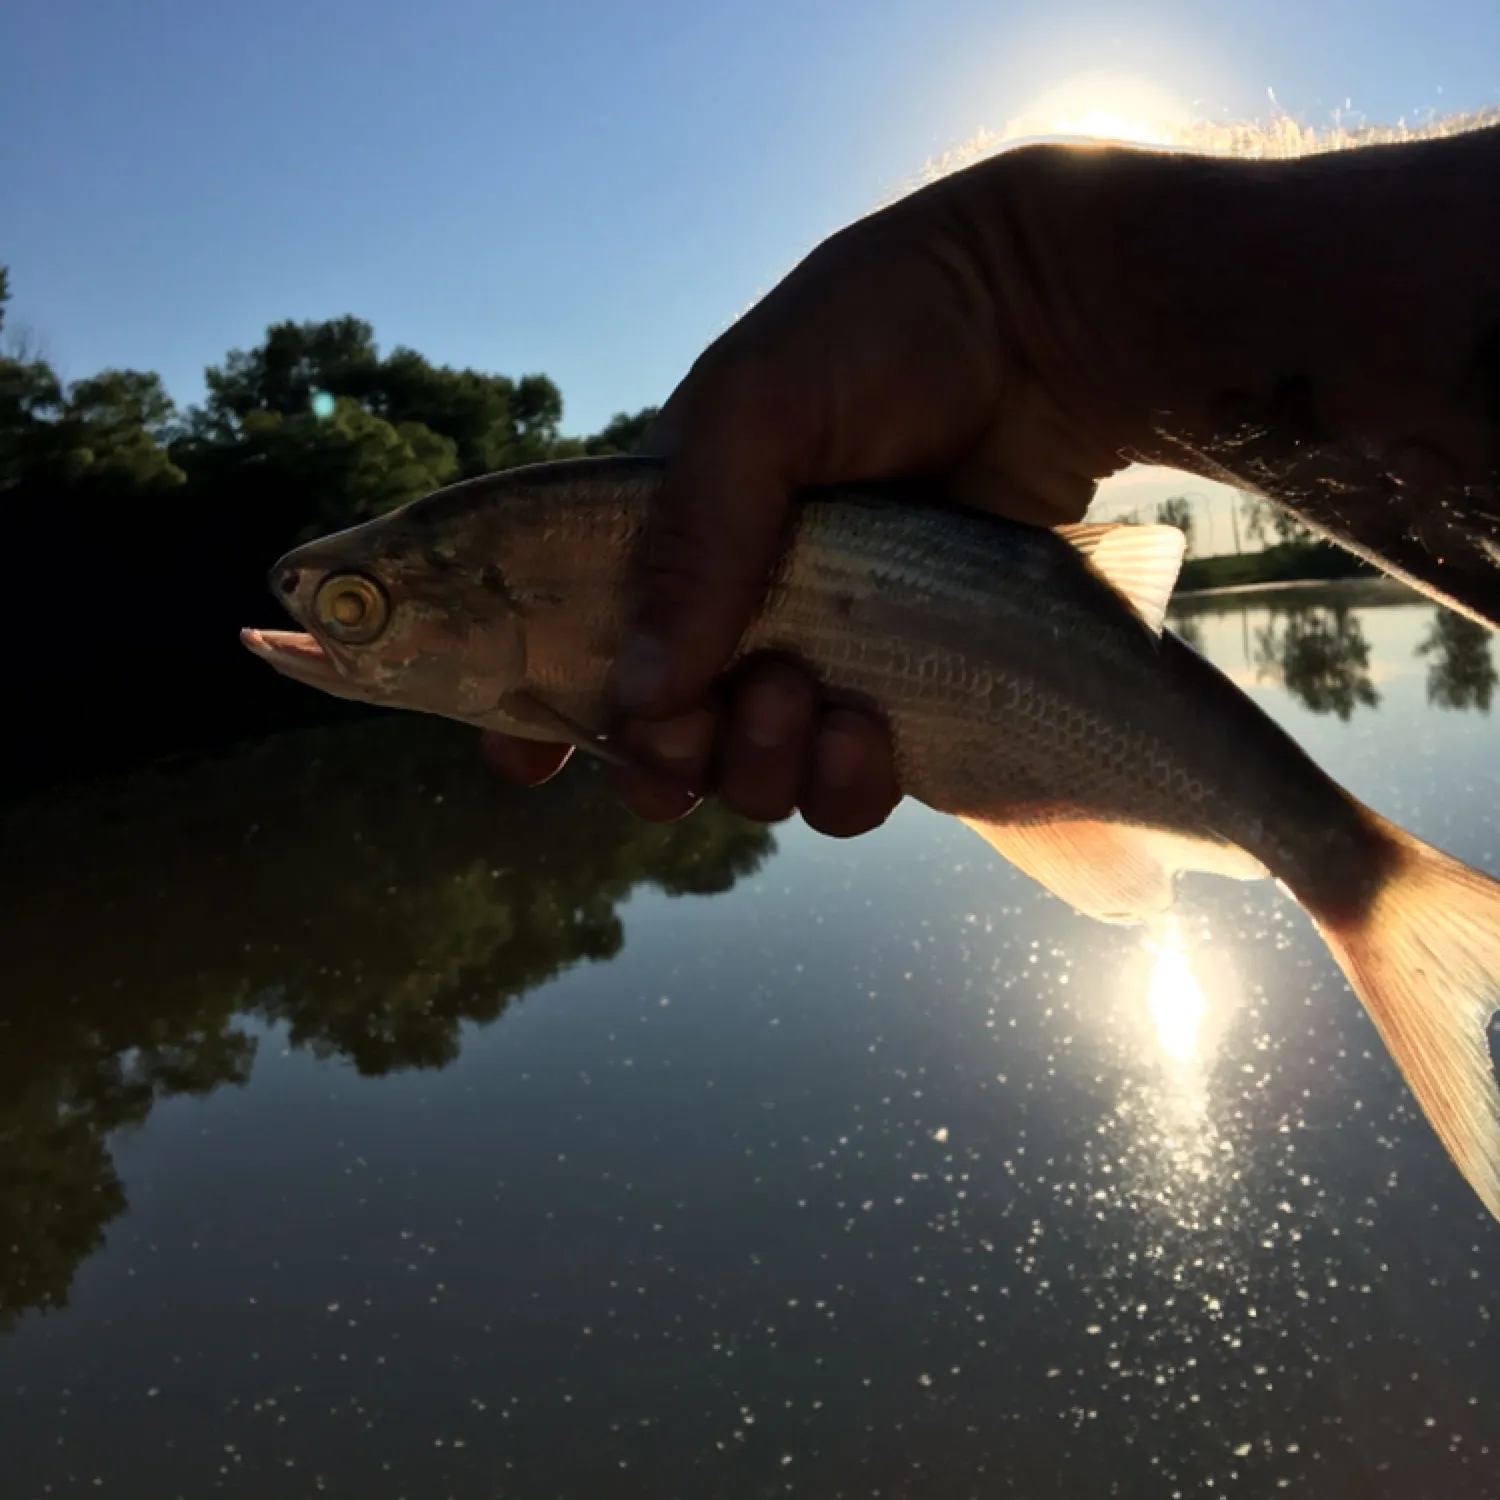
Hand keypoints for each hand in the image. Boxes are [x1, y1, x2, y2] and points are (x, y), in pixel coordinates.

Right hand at [484, 147, 1140, 831]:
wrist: (1043, 332)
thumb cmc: (881, 337)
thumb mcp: (758, 411)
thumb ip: (691, 545)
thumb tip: (640, 699)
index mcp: (667, 536)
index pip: (578, 640)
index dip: (544, 713)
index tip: (530, 767)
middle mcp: (733, 608)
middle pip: (668, 741)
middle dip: (676, 757)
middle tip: (719, 716)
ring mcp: (821, 654)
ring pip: (757, 777)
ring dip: (762, 772)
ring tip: (807, 706)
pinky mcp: (904, 687)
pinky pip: (851, 786)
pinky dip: (847, 787)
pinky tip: (870, 737)